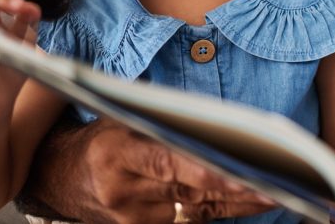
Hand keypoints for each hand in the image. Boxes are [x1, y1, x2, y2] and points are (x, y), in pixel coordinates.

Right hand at [29, 117, 276, 223]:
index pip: (168, 164)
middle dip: (236, 187)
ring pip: (196, 209)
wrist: (56, 176)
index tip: (240, 173)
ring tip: (277, 192)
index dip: (206, 171)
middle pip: (190, 190)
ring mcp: (131, 218)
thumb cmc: (100, 139)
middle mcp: (123, 190)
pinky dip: (221, 211)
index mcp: (117, 153)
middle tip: (278, 183)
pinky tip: (251, 202)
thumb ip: (163, 124)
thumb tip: (217, 125)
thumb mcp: (124, 120)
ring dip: (238, 202)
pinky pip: (189, 221)